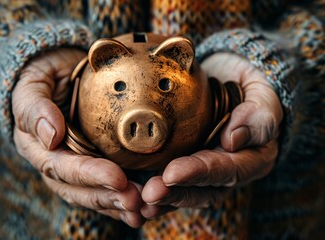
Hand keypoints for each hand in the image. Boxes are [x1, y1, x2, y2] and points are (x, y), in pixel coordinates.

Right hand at [12, 49, 143, 226]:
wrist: (61, 74)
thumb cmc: (44, 77)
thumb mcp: (33, 84)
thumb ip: (35, 107)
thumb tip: (51, 136)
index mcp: (39, 147)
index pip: (62, 168)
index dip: (89, 175)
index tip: (117, 178)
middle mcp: (57, 164)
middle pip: (80, 189)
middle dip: (108, 198)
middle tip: (135, 202)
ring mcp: (77, 166)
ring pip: (95, 194)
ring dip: (118, 205)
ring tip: (143, 210)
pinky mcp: (96, 164)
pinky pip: (108, 187)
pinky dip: (123, 200)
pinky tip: (144, 208)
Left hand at [141, 52, 282, 217]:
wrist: (229, 80)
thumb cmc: (248, 88)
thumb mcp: (262, 96)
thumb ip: (258, 116)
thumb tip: (233, 140)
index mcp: (252, 158)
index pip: (228, 170)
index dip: (200, 173)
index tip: (172, 173)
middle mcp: (228, 171)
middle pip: (203, 190)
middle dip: (175, 193)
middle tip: (149, 194)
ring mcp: (205, 170)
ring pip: (184, 191)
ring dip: (161, 198)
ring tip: (137, 200)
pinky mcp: (185, 163)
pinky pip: (170, 182)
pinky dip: (153, 189)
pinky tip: (133, 193)